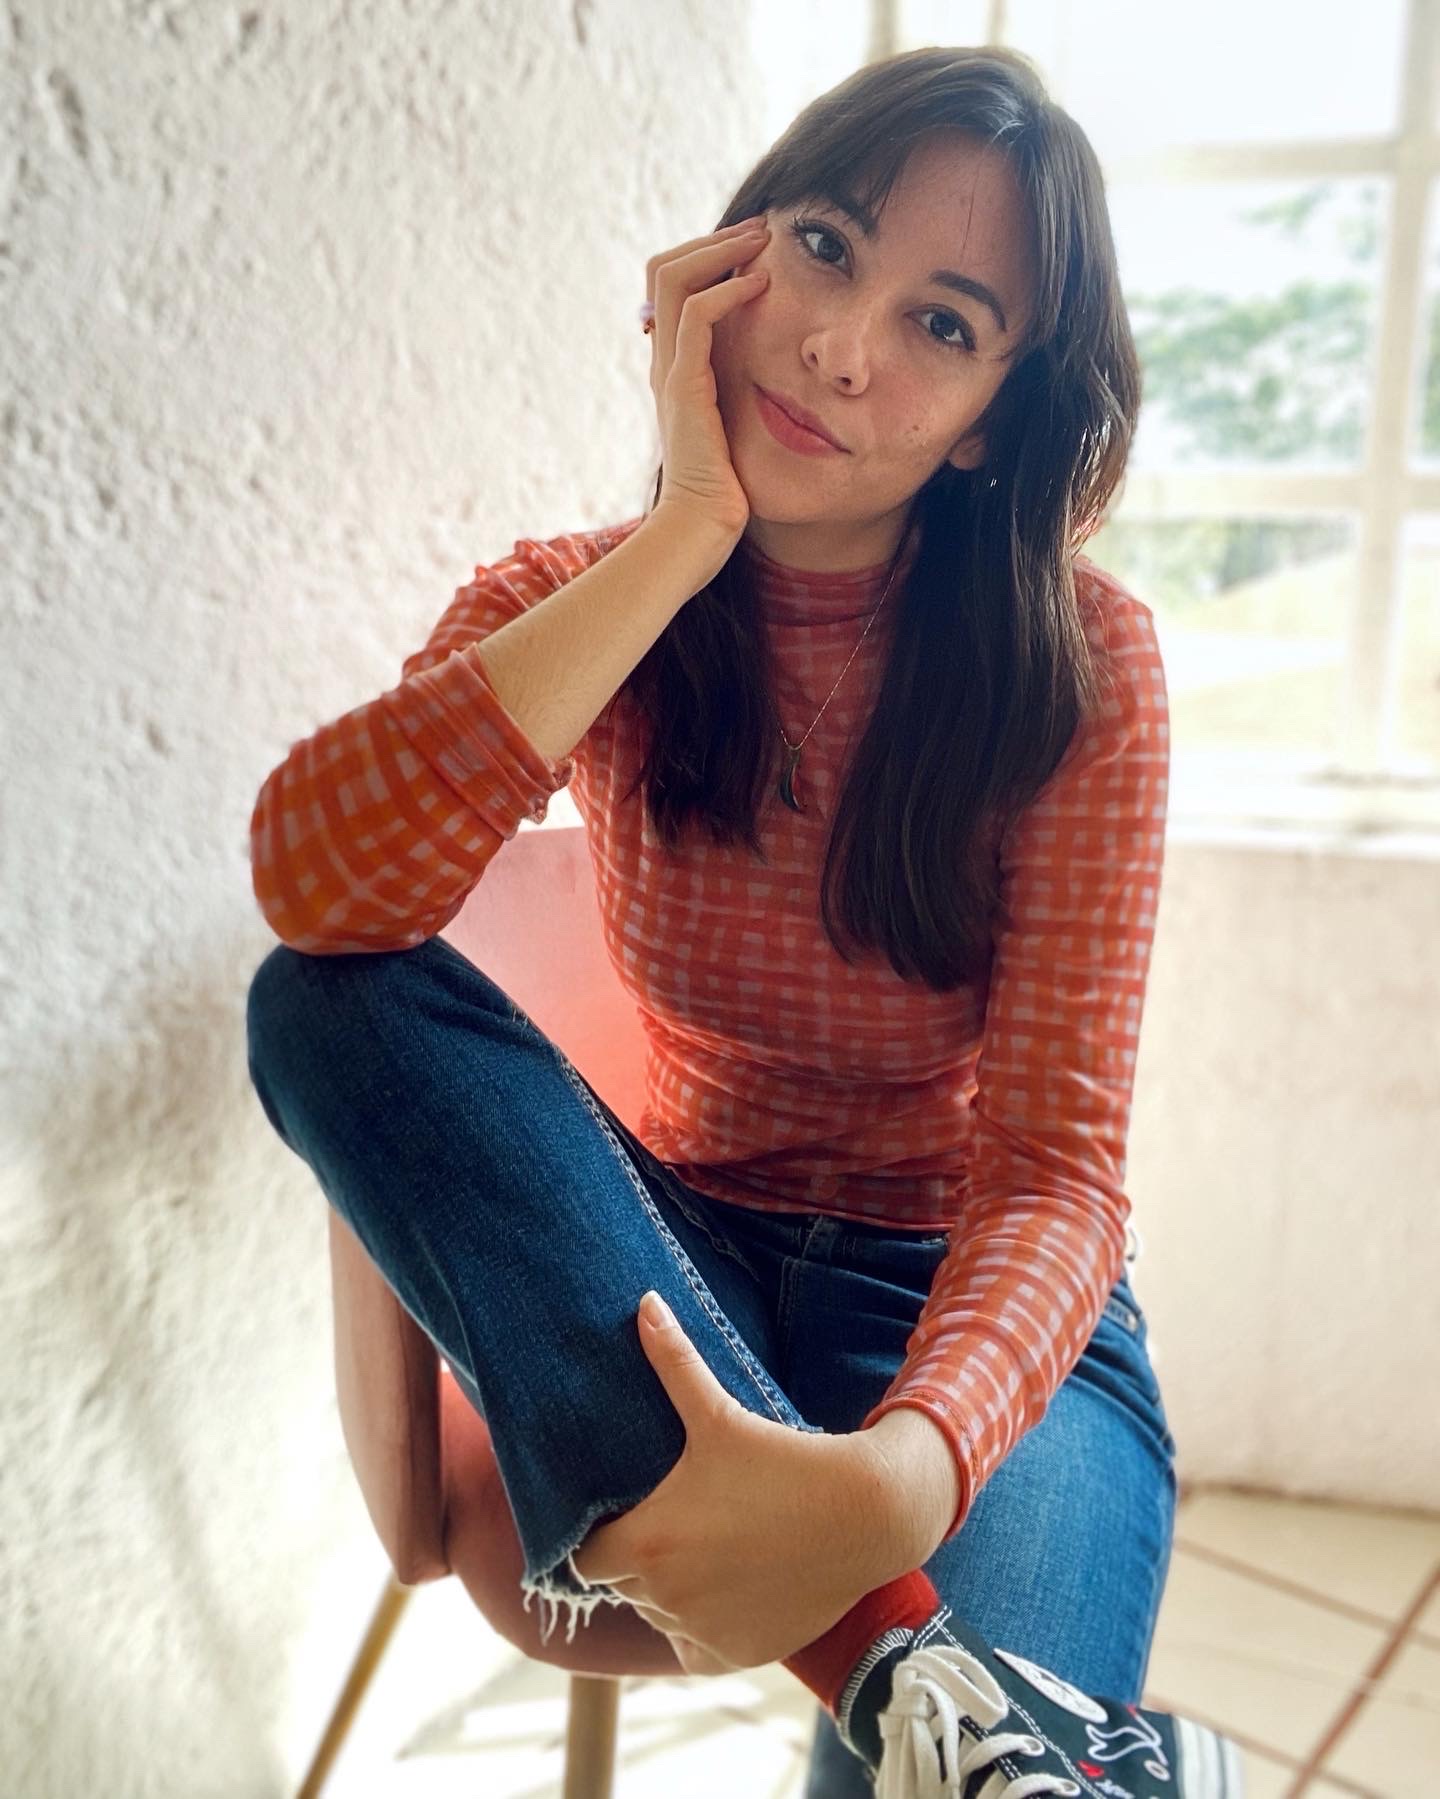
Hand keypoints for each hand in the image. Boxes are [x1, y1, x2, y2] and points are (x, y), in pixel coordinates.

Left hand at [569, 1291, 902, 1675]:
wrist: (864, 1514)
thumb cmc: (783, 1461)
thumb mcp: (718, 1414)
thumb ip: (672, 1362)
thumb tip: (646, 1302)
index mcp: (645, 1544)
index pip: (586, 1558)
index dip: (601, 1536)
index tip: (628, 1514)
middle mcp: (664, 1599)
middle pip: (623, 1588)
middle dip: (638, 1560)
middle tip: (673, 1524)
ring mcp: (700, 1633)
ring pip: (659, 1618)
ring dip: (670, 1593)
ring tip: (705, 1550)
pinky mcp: (735, 1656)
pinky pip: (694, 1650)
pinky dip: (700, 1630)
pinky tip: (724, 1592)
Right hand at [646, 215, 771, 547]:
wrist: (701, 529)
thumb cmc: (726, 493)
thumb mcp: (739, 433)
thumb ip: (745, 401)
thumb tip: (784, 383)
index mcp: (676, 370)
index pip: (672, 289)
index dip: (708, 258)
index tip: (755, 250)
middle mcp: (665, 363)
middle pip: (663, 270)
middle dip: (713, 241)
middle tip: (760, 230)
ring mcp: (670, 372)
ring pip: (673, 278)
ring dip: (720, 250)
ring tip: (762, 241)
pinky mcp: (684, 387)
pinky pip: (696, 316)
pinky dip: (727, 290)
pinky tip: (763, 285)